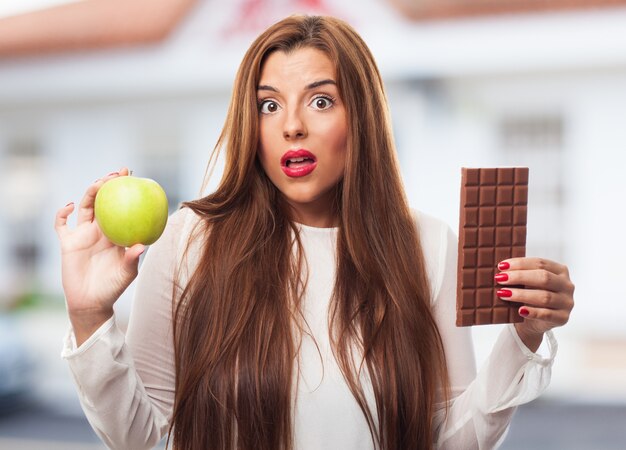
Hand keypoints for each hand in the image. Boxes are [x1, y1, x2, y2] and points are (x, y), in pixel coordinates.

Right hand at [54, 168, 144, 344]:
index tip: (132, 177)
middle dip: (108, 185)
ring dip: (90, 193)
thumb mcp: (127, 273)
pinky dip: (62, 213)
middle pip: (103, 201)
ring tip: (98, 184)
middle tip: (116, 174)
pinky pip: (61, 224)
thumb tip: (140, 246)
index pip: (122, 208)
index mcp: (116, 233)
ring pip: (85, 207)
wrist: (92, 302)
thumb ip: (132, 259)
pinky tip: (70, 205)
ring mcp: (83, 234)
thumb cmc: (113, 287)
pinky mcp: (67, 242)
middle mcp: (100, 230)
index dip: (125, 192)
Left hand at [495, 257, 574, 351]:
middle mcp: (566, 285)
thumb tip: (501, 269)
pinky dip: (532, 312)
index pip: (540, 263)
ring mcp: (566, 302)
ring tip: (503, 293)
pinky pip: (547, 314)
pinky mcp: (563, 318)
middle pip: (543, 278)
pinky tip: (520, 310)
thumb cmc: (530, 297)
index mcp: (560, 271)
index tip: (502, 266)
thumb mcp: (527, 283)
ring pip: (544, 297)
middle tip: (500, 278)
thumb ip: (520, 274)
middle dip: (519, 277)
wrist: (533, 322)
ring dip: (521, 294)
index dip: (520, 263)